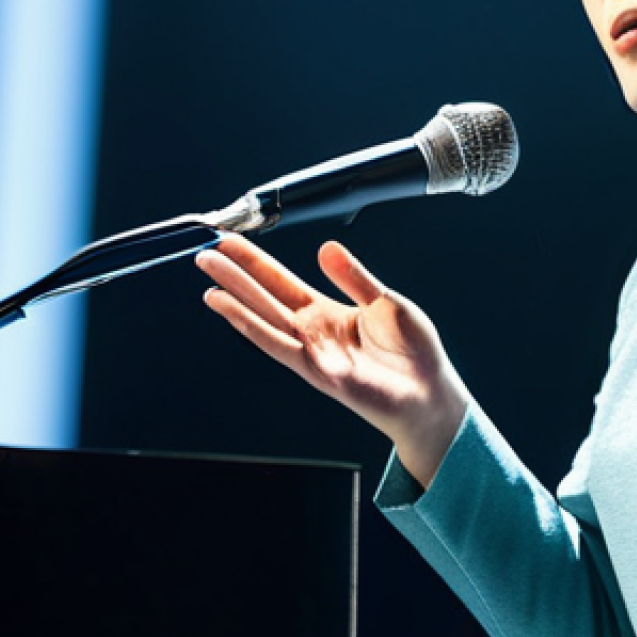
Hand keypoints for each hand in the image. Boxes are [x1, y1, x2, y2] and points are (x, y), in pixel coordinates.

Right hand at [197, 234, 468, 487]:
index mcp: (326, 313)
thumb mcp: (385, 301)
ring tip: (208, 281)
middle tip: (205, 253)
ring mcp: (312, 354)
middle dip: (235, 277)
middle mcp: (312, 333)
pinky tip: (233, 311)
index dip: (256, 262)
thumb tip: (326, 247)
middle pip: (265, 299)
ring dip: (235, 301)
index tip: (231, 242)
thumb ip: (354, 277)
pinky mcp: (319, 373)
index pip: (281, 282)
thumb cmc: (413, 353)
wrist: (431, 394)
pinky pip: (280, 347)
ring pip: (264, 322)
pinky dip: (254, 328)